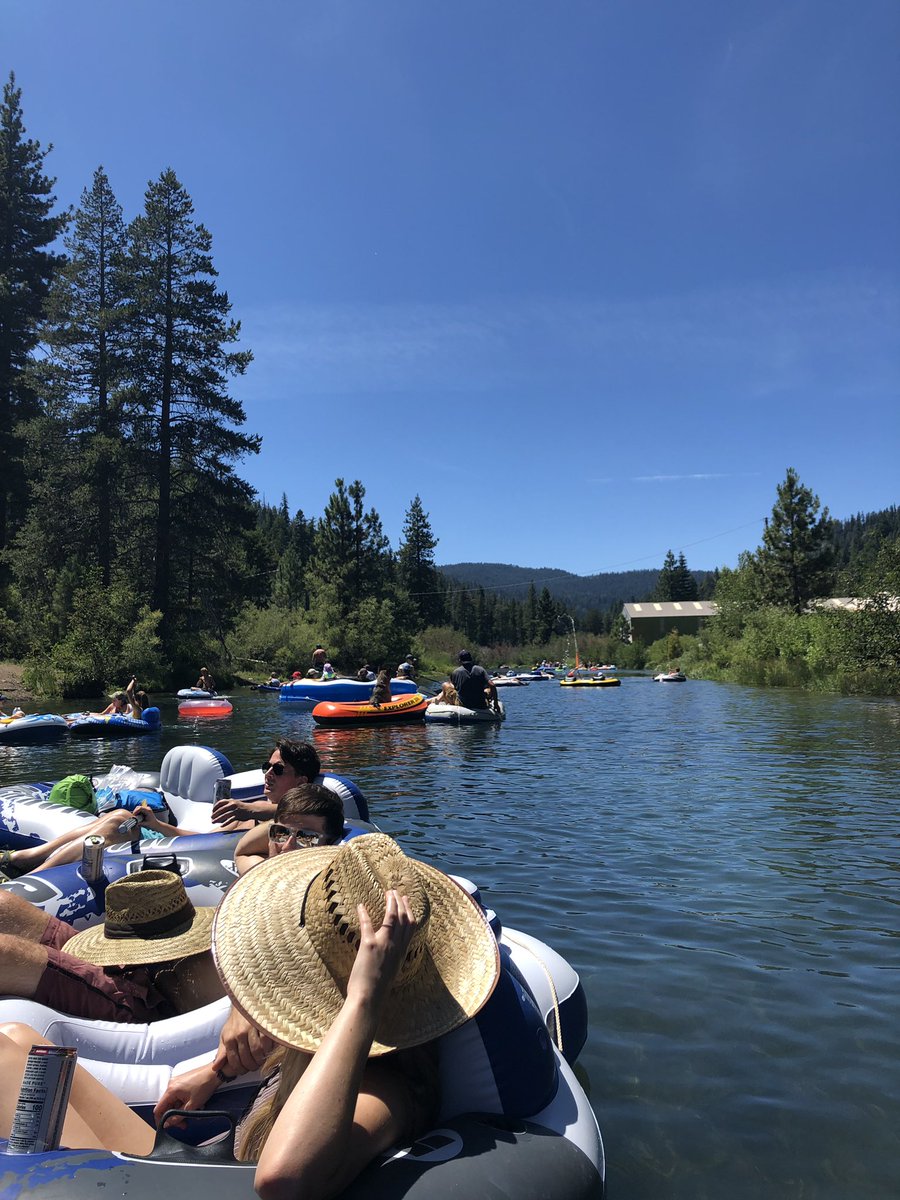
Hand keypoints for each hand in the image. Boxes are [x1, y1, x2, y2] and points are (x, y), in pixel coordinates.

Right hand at [153, 1063, 219, 1125]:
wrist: (215, 1073)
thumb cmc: (204, 1086)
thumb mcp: (191, 1106)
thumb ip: (177, 1117)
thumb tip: (167, 1124)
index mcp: (171, 1090)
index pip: (158, 1109)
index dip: (161, 1120)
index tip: (167, 1127)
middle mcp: (171, 1084)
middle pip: (166, 1106)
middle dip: (174, 1117)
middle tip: (183, 1124)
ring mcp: (177, 1082)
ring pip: (173, 1101)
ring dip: (180, 1110)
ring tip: (191, 1115)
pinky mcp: (182, 1081)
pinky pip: (178, 1095)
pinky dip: (183, 1103)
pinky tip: (192, 1106)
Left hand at [212, 798, 250, 825]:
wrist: (252, 809)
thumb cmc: (241, 807)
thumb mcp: (235, 803)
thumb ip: (227, 804)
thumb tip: (218, 810)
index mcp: (231, 800)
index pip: (220, 802)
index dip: (215, 807)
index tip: (212, 811)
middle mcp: (233, 804)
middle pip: (221, 809)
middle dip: (215, 814)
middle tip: (211, 818)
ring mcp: (235, 810)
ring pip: (224, 815)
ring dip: (218, 819)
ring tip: (213, 822)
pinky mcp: (238, 816)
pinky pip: (230, 820)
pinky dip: (225, 823)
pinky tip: (222, 825)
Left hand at [212, 1006, 274, 1076]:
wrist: (245, 999)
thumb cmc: (236, 1020)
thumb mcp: (225, 1034)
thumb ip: (222, 1052)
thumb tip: (216, 1068)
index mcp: (229, 1038)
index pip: (234, 1060)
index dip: (240, 1069)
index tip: (244, 1070)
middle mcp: (239, 1034)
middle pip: (246, 1058)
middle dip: (251, 1066)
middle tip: (254, 1067)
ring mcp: (251, 1029)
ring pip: (257, 1052)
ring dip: (260, 1060)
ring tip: (261, 1060)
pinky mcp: (262, 1024)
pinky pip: (266, 1042)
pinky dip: (268, 1050)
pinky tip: (268, 1051)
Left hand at [346, 890, 415, 1010]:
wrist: (369, 997)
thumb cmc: (378, 988)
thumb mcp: (393, 969)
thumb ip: (394, 956)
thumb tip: (392, 949)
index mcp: (402, 951)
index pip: (411, 925)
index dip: (409, 910)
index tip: (406, 900)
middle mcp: (396, 945)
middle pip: (402, 917)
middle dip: (400, 902)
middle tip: (395, 891)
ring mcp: (384, 944)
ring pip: (391, 917)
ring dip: (390, 902)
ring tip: (387, 893)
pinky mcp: (369, 945)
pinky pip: (367, 924)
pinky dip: (364, 913)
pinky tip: (360, 905)